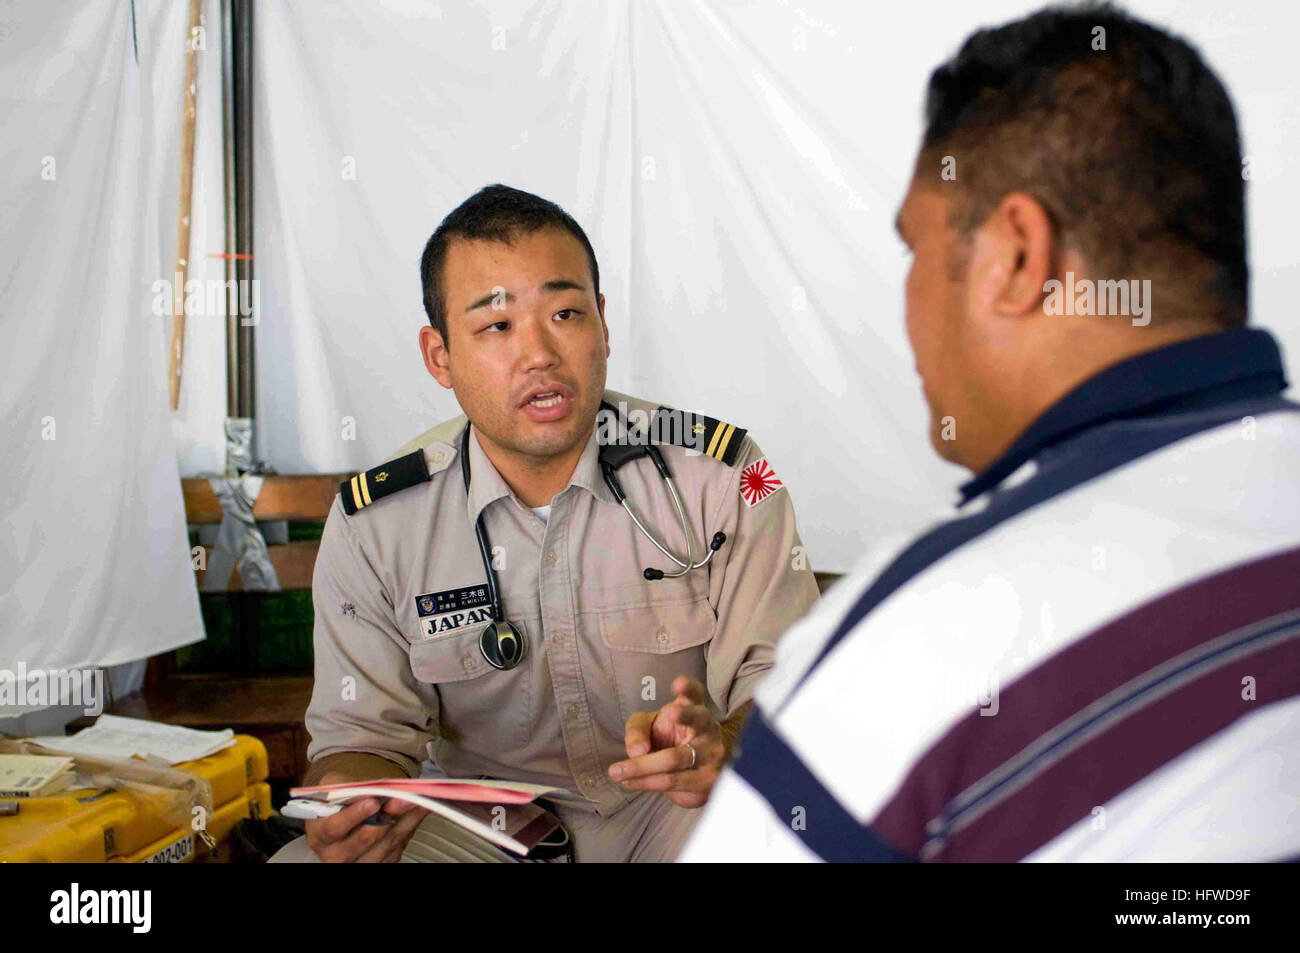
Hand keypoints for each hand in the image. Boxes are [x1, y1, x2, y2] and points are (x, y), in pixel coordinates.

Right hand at [303, 796, 428, 862]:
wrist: (344, 817)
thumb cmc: (338, 801)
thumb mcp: (336, 789)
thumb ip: (352, 789)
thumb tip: (377, 787)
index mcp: (320, 834)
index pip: (334, 829)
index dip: (353, 816)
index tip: (373, 802)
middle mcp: (337, 855)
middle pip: (365, 840)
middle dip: (388, 817)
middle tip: (405, 799)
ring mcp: (359, 863)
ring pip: (387, 845)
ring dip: (407, 820)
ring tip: (419, 800)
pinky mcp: (380, 864)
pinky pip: (399, 847)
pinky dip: (411, 826)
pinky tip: (420, 810)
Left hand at [607, 675, 725, 808]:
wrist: (693, 771)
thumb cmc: (670, 740)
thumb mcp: (648, 727)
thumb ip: (637, 730)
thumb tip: (636, 751)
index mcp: (693, 708)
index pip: (695, 693)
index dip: (688, 687)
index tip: (678, 683)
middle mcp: (707, 729)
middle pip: (695, 722)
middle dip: (680, 719)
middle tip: (657, 728)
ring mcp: (711, 755)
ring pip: (674, 759)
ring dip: (642, 768)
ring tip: (616, 772)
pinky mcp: (708, 780)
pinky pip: (673, 781)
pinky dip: (647, 783)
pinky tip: (630, 782)